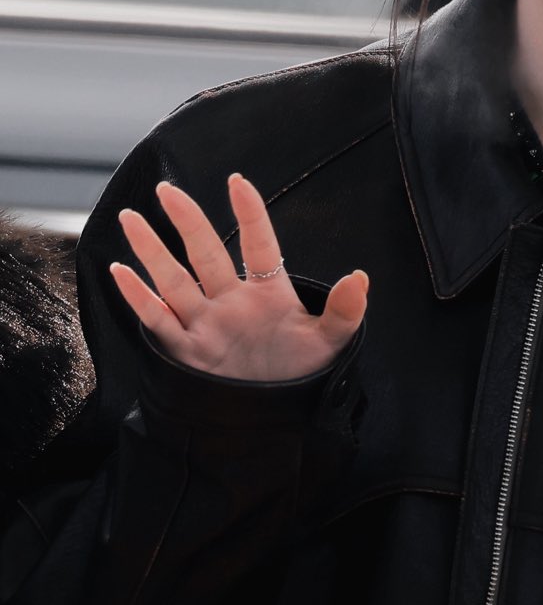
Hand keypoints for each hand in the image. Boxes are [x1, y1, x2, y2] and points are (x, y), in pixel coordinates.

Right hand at [109, 172, 368, 381]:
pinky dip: (139, 298)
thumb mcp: (329, 345)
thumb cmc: (303, 377)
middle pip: (206, 254)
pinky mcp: (187, 351)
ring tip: (132, 218)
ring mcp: (206, 324)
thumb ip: (345, 312)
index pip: (258, 246)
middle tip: (168, 190)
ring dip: (153, 251)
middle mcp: (232, 302)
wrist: (276, 421)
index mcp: (268, 294)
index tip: (238, 183)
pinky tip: (120, 271)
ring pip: (175, 281)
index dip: (250, 215)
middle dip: (187, 222)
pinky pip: (158, 320)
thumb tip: (359, 278)